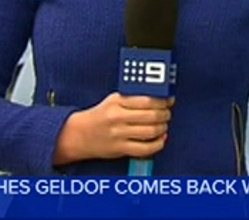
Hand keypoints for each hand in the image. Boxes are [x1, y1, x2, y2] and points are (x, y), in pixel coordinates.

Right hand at [54, 93, 172, 164]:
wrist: (79, 134)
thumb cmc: (100, 116)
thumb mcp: (113, 100)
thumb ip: (133, 98)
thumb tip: (159, 98)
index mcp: (116, 102)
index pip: (146, 100)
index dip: (162, 101)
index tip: (169, 100)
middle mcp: (117, 117)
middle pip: (151, 116)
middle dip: (165, 115)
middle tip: (167, 113)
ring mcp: (118, 134)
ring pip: (150, 131)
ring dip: (163, 128)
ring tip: (164, 126)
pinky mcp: (120, 149)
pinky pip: (145, 149)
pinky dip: (158, 144)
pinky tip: (160, 139)